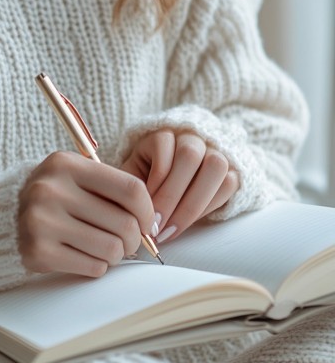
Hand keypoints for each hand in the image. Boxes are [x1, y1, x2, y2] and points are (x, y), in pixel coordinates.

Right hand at [18, 152, 155, 276]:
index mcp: (66, 165)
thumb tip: (151, 224)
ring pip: (111, 249)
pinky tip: (84, 256)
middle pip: (124, 223)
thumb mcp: (74, 178)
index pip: (130, 189)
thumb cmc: (52, 199)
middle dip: (133, 239)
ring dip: (116, 255)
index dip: (148, 211)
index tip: (147, 223)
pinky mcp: (38, 251)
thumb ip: (111, 191)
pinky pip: (92, 266)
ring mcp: (42, 222)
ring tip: (104, 248)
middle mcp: (52, 190)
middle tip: (127, 242)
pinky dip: (96, 266)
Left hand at [120, 130, 239, 241]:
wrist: (175, 170)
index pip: (164, 149)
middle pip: (189, 156)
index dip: (156, 184)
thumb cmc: (147, 175)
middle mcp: (192, 135)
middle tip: (158, 227)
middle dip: (172, 197)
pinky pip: (229, 183)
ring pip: (215, 167)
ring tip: (174, 230)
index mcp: (164, 133)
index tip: (145, 214)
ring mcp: (216, 148)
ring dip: (194, 204)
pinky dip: (209, 207)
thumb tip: (129, 215)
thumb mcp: (133, 175)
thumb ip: (131, 187)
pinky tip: (190, 223)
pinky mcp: (233, 166)